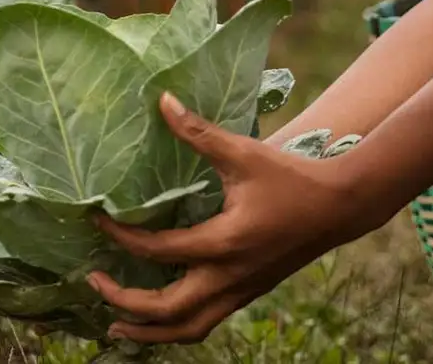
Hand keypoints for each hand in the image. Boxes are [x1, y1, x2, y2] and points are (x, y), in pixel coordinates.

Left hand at [88, 93, 380, 345]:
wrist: (339, 207)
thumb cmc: (291, 178)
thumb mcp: (243, 153)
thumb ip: (199, 132)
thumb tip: (162, 101)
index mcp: (223, 243)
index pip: (158, 250)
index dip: (121, 237)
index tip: (96, 221)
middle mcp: (229, 277)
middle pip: (167, 310)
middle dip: (125, 304)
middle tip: (93, 282)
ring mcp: (240, 291)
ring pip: (189, 328)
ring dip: (149, 332)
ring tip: (116, 327)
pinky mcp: (249, 292)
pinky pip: (206, 321)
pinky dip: (178, 325)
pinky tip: (161, 315)